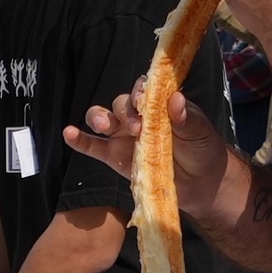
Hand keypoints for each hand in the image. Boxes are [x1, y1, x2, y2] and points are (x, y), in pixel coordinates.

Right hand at [61, 83, 231, 219]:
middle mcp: (138, 116)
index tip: (145, 103)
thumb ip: (186, 118)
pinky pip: (93, 146)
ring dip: (98, 118)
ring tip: (103, 126)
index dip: (140, 93)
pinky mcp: (115, 156)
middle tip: (137, 129)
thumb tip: (176, 99)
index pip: (142, 89)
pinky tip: (68, 134)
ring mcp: (124, 136)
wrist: (202, 183)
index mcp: (158, 103)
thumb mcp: (200, 131)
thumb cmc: (202, 149)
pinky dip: (79, 140)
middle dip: (124, 112)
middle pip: (120, 104)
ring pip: (102, 119)